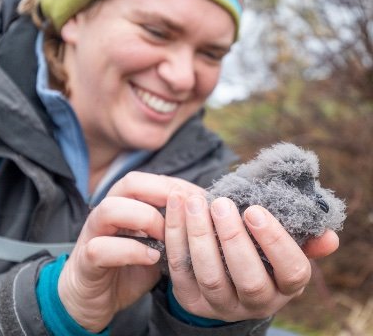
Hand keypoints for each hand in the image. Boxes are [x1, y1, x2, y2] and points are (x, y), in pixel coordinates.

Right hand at [58, 172, 201, 332]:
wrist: (94, 298)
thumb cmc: (129, 265)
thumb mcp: (156, 243)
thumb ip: (172, 228)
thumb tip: (205, 217)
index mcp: (125, 202)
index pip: (150, 179)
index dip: (177, 185)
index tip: (201, 198)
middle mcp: (107, 211)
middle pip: (130, 182)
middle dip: (163, 192)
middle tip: (186, 211)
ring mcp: (93, 233)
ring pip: (111, 208)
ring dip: (145, 218)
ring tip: (167, 237)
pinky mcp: (85, 259)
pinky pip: (102, 248)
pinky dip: (132, 251)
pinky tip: (152, 259)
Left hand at [165, 192, 338, 321]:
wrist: (227, 275)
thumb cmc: (260, 251)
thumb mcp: (283, 248)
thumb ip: (304, 241)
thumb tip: (329, 237)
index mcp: (285, 286)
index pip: (291, 271)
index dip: (274, 241)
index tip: (255, 210)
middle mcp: (256, 301)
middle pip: (248, 278)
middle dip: (233, 238)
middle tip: (221, 203)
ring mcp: (221, 304)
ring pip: (210, 275)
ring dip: (200, 235)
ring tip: (194, 202)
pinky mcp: (191, 297)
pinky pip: (180, 268)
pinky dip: (176, 234)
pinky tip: (177, 205)